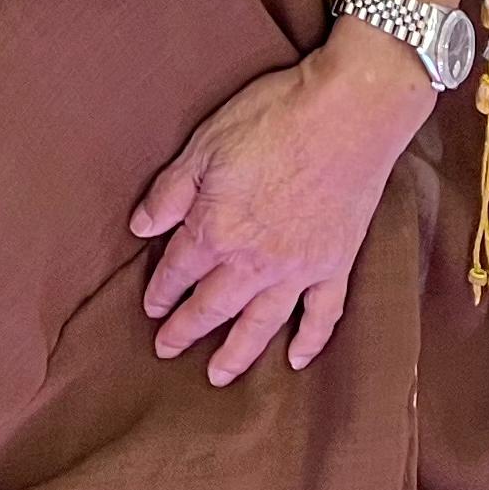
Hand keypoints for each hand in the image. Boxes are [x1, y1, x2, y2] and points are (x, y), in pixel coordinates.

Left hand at [130, 23, 438, 383]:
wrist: (349, 113)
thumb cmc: (273, 118)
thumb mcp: (204, 145)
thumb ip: (170, 192)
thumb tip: (140, 227)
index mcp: (215, 230)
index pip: (177, 271)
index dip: (160, 290)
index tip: (150, 306)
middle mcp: (253, 262)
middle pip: (212, 307)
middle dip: (186, 330)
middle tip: (167, 349)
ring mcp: (298, 268)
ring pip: (261, 325)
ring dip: (236, 353)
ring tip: (217, 376)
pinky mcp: (336, 264)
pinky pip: (322, 315)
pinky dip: (310, 342)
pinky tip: (296, 359)